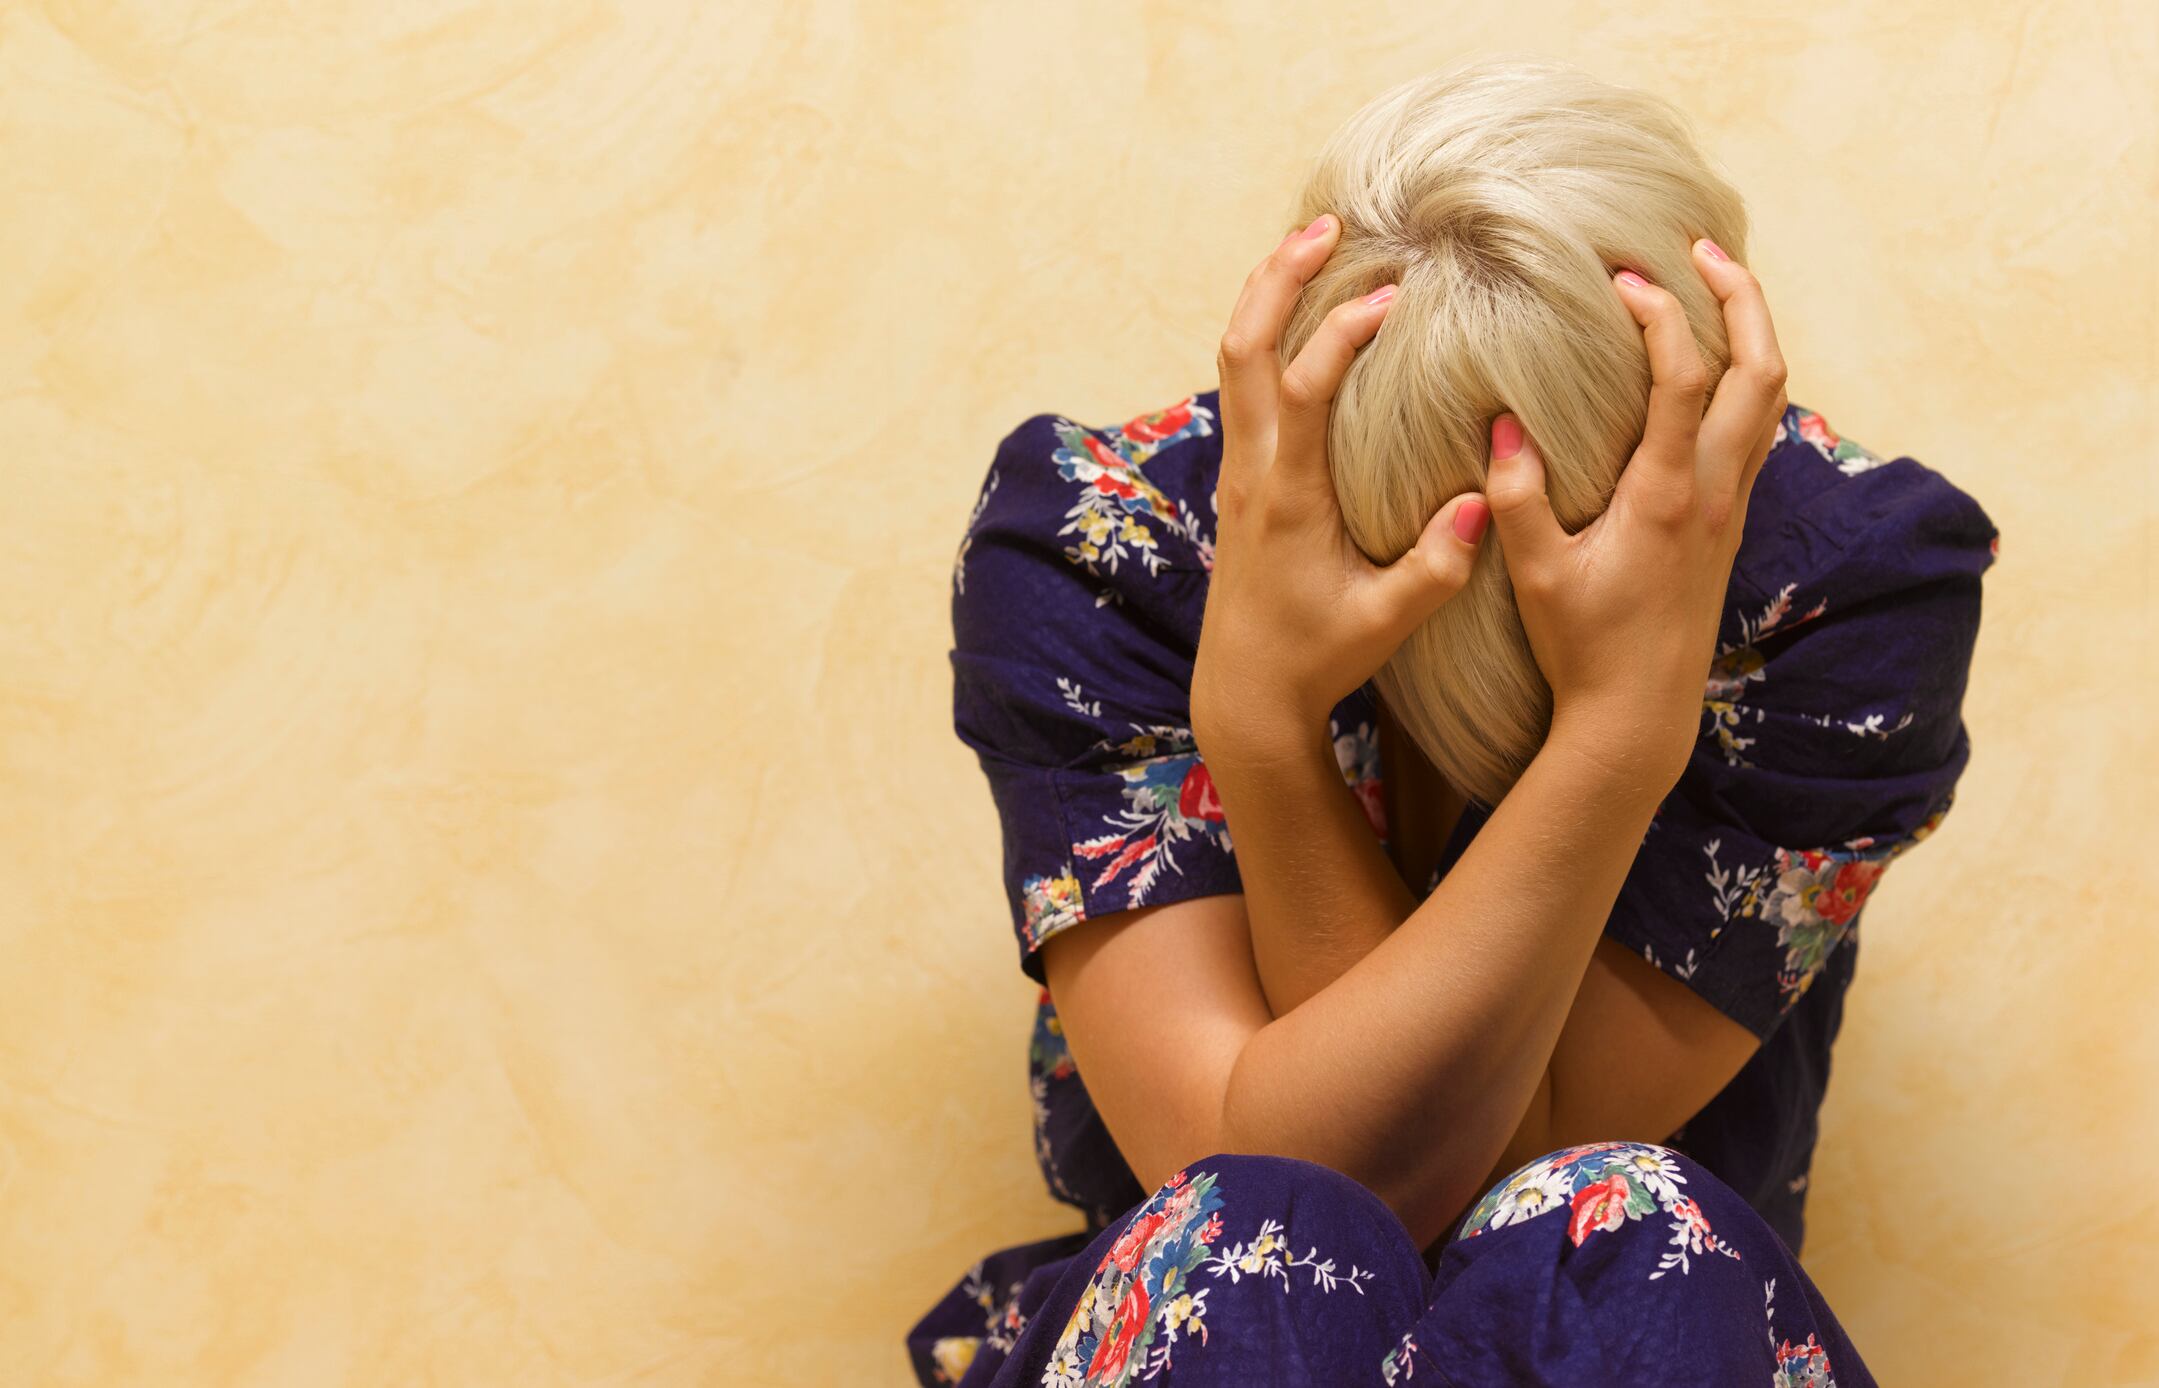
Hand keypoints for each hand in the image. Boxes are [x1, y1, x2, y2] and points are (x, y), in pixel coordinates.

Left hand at [1190, 215, 1489, 762]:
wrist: (1246, 691)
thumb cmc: (1318, 658)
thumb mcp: (1387, 625)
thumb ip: (1435, 569)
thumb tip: (1481, 504)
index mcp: (1289, 499)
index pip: (1302, 391)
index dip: (1340, 336)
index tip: (1393, 297)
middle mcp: (1254, 472)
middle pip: (1244, 348)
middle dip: (1281, 278)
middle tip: (1331, 224)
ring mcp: (1241, 470)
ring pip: (1234, 358)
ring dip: (1267, 293)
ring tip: (1313, 240)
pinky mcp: (1243, 477)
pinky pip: (1243, 382)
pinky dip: (1266, 330)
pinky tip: (1301, 306)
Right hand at [1488, 242, 1789, 794]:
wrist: (1639, 714)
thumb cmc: (1582, 647)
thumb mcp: (1534, 574)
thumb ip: (1517, 497)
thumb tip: (1503, 422)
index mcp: (1667, 495)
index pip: (1684, 377)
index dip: (1660, 315)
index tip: (1621, 280)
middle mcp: (1714, 492)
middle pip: (1762, 368)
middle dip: (1739, 296)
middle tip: (1698, 249)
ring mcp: (1731, 506)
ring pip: (1772, 397)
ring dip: (1751, 332)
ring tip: (1712, 288)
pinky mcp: (1731, 523)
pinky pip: (1757, 428)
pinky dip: (1745, 378)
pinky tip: (1711, 368)